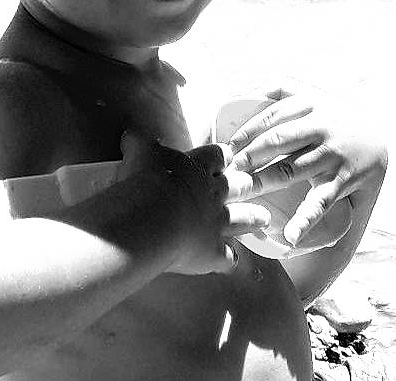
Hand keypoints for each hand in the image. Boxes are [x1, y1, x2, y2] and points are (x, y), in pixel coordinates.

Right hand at [120, 131, 270, 274]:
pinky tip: (231, 261)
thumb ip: (138, 142)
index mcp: (198, 166)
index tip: (227, 156)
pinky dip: (230, 258)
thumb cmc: (147, 178)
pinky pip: (228, 256)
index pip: (218, 155)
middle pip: (239, 184)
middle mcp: (214, 192)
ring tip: (265, 218)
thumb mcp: (139, 150)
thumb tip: (131, 134)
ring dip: (254, 218)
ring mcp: (217, 222)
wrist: (152, 216)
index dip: (223, 156)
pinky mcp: (213, 251)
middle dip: (246, 184)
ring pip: (244, 218)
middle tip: (251, 184)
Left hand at [227, 89, 387, 246]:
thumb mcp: (311, 95)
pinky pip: (321, 201)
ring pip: (292, 169)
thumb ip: (279, 90)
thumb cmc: (333, 117)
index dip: (246, 131)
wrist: (379, 141)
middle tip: (227, 171)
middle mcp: (322, 126)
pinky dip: (306, 219)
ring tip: (243, 194)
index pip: (271, 116)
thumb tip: (241, 94)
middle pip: (277, 140)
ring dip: (264, 182)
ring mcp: (333, 154)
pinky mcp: (343, 180)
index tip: (226, 147)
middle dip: (249, 156)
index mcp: (311, 103)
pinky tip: (290, 235)